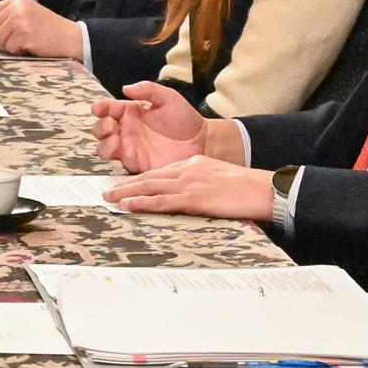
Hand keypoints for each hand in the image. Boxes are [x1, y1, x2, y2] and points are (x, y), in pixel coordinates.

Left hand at [0, 0, 82, 57]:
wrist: (70, 38)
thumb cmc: (48, 28)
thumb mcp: (26, 13)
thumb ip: (6, 13)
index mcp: (16, 0)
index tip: (11, 31)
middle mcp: (17, 7)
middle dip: (3, 38)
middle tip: (21, 37)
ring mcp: (20, 20)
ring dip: (10, 46)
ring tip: (26, 41)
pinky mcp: (24, 35)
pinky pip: (9, 48)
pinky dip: (19, 51)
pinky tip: (31, 46)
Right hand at [91, 79, 208, 171]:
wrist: (202, 142)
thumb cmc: (185, 119)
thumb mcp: (169, 98)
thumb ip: (148, 89)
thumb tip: (125, 88)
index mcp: (129, 112)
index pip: (106, 109)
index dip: (99, 108)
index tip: (100, 108)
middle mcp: (126, 130)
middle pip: (100, 130)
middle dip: (100, 128)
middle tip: (110, 125)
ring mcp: (130, 148)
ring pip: (105, 149)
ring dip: (105, 145)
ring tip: (116, 140)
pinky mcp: (138, 164)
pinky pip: (122, 163)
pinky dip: (122, 158)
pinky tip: (131, 152)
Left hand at [106, 155, 278, 220]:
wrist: (261, 189)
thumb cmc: (245, 187)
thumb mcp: (218, 176)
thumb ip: (199, 180)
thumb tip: (187, 194)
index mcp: (193, 163)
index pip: (160, 171)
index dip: (140, 178)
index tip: (125, 183)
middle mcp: (186, 169)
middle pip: (149, 176)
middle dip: (125, 183)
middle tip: (106, 189)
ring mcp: (188, 183)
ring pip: (149, 186)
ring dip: (126, 192)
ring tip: (108, 197)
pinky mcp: (192, 197)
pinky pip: (161, 200)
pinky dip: (141, 202)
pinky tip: (127, 204)